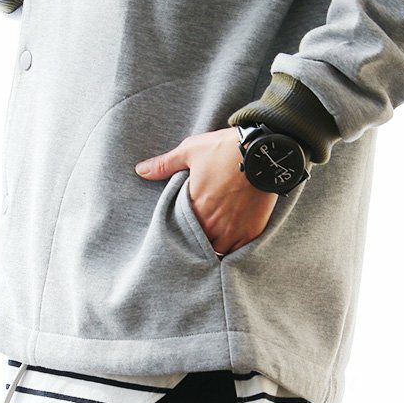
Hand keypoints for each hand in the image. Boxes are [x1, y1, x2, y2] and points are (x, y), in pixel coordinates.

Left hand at [135, 127, 277, 255]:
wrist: (263, 152)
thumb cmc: (225, 150)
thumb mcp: (190, 151)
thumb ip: (164, 165)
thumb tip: (140, 170)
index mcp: (195, 208)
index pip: (181, 231)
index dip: (181, 230)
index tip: (183, 227)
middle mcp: (212, 225)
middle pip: (199, 244)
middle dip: (197, 240)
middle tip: (198, 234)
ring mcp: (232, 231)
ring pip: (217, 251)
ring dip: (214, 246)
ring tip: (214, 239)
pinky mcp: (251, 232)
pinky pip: (237, 252)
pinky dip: (233, 249)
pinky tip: (231, 241)